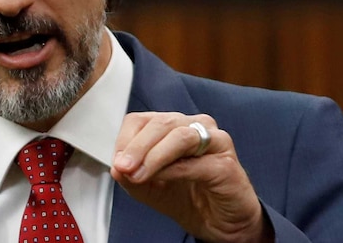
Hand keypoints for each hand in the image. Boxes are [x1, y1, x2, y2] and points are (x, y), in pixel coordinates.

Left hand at [110, 112, 272, 242]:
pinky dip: (175, 170)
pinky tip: (162, 179)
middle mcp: (195, 126)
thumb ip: (130, 176)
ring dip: (154, 156)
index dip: (125, 139)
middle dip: (137, 148)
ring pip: (180, 136)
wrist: (219, 223)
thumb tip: (116, 166)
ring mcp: (215, 142)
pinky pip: (198, 162)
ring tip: (139, 174)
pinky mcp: (226, 164)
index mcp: (173, 126)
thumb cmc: (188, 198)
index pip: (142, 120)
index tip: (117, 162)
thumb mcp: (149, 188)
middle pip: (160, 124)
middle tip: (124, 168)